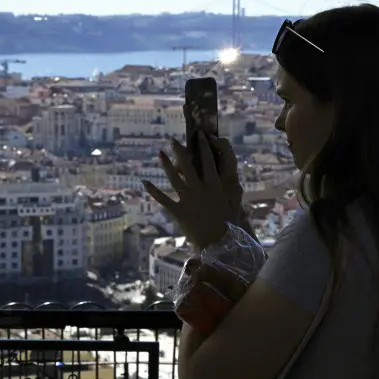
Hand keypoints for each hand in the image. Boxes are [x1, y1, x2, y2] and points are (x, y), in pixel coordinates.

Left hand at [145, 133, 240, 249]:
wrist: (217, 242)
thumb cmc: (228, 224)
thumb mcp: (234, 203)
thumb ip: (232, 189)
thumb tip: (233, 179)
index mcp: (214, 186)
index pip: (208, 161)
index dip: (203, 147)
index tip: (200, 136)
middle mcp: (200, 189)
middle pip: (188, 166)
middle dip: (180, 151)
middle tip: (172, 140)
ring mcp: (188, 200)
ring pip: (174, 178)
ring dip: (166, 165)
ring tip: (160, 153)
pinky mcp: (178, 211)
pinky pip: (163, 199)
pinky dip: (153, 191)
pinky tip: (145, 182)